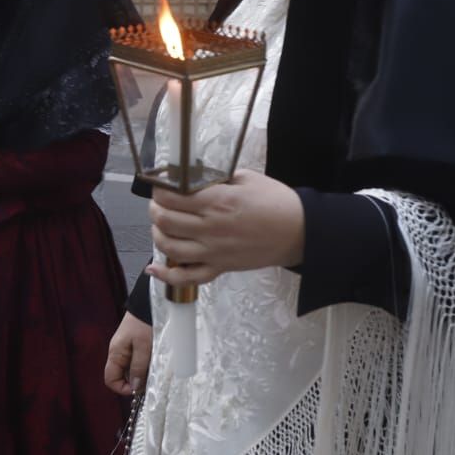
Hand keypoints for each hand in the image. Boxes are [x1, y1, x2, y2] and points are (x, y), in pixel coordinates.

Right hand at [103, 312, 152, 395]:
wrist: (150, 302)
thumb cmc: (145, 323)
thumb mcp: (144, 347)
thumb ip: (139, 368)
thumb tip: (135, 387)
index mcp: (115, 353)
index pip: (110, 379)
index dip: (122, 388)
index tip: (138, 390)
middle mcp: (118, 353)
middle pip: (122, 376)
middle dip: (136, 380)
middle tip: (151, 378)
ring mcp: (126, 349)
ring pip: (132, 369)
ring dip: (142, 372)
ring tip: (154, 367)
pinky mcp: (135, 345)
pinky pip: (138, 360)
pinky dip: (146, 364)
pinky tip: (154, 359)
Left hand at [146, 170, 304, 289]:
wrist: (299, 232)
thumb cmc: (276, 201)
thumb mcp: (246, 177)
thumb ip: (216, 178)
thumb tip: (192, 178)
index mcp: (217, 201)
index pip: (172, 196)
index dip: (160, 189)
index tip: (161, 185)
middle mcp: (211, 227)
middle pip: (165, 220)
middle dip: (155, 209)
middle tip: (158, 203)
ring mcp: (214, 251)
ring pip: (169, 247)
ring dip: (157, 234)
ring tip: (159, 225)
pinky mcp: (220, 268)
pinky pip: (187, 277)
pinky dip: (166, 275)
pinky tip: (154, 268)